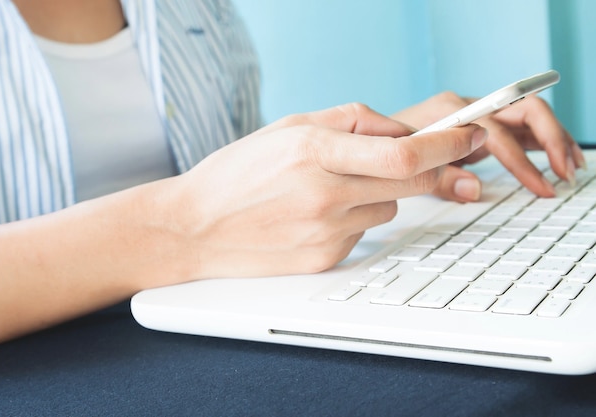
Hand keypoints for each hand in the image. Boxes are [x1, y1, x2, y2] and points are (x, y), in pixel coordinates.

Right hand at [166, 103, 486, 279]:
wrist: (194, 229)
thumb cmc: (236, 173)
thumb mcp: (287, 127)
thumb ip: (349, 120)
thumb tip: (400, 130)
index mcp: (313, 152)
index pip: (403, 152)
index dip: (445, 144)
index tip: (467, 136)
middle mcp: (324, 195)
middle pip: (410, 183)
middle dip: (435, 169)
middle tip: (443, 162)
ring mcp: (326, 233)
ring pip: (387, 207)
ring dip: (377, 193)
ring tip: (330, 190)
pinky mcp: (325, 260)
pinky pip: (363, 233)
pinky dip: (353, 219)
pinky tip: (314, 216)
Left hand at [392, 92, 584, 201]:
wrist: (374, 137)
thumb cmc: (389, 150)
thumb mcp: (408, 169)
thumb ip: (439, 180)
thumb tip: (475, 192)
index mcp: (449, 112)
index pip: (496, 132)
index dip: (521, 162)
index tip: (540, 187)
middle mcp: (466, 105)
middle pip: (523, 110)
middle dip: (551, 139)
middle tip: (565, 172)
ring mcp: (476, 112)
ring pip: (528, 115)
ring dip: (555, 138)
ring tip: (571, 167)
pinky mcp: (481, 123)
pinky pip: (519, 127)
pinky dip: (542, 142)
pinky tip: (557, 160)